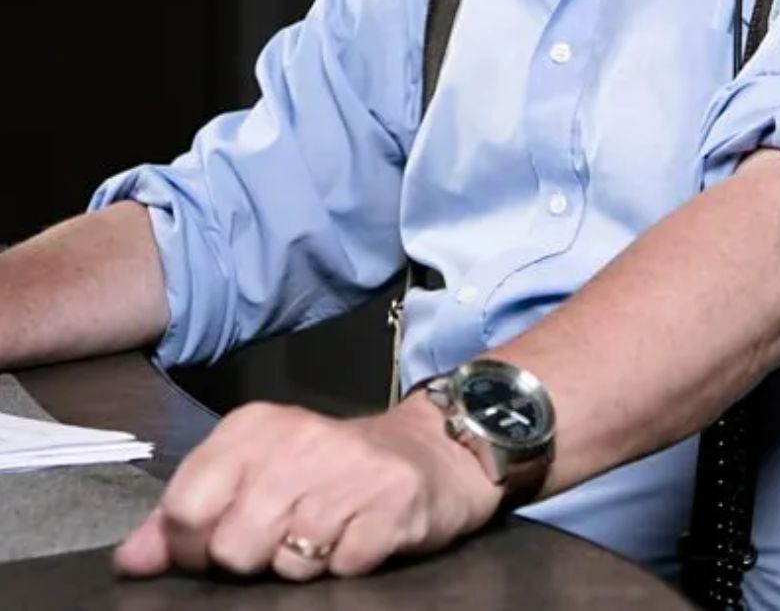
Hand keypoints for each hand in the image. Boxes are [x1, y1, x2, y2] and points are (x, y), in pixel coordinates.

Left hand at [113, 394, 502, 580]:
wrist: (434, 451)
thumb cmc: (330, 469)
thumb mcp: (255, 473)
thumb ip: (186, 514)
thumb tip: (131, 561)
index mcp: (254, 427)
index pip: (185, 508)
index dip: (193, 546)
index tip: (219, 541)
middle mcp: (300, 440)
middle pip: (232, 547)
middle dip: (253, 558)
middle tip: (285, 534)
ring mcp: (351, 470)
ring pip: (286, 562)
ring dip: (304, 561)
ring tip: (326, 531)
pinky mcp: (395, 503)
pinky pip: (342, 565)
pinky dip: (347, 562)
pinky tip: (360, 534)